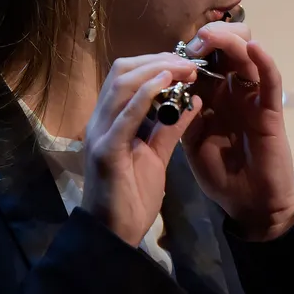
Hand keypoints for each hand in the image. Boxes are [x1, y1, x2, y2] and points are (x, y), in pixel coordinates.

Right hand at [81, 53, 201, 246]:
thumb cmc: (132, 196)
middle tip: (189, 61)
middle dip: (157, 59)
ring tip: (183, 67)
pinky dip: (145, 94)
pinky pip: (125, 115)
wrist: (115, 234)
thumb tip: (192, 100)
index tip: (185, 62)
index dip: (155, 62)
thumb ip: (171, 127)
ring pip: (121, 84)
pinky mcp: (106, 150)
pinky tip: (166, 82)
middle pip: (121, 71)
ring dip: (155, 70)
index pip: (126, 75)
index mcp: (111, 119)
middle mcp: (100, 120)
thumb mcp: (157, 154)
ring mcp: (100, 133)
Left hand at [181, 23, 293, 240]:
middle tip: (193, 45)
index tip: (170, 51)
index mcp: (214, 96)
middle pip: (228, 48)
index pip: (205, 60)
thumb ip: (181, 115)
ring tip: (211, 38)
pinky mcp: (271, 111)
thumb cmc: (222, 174)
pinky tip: (254, 48)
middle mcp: (234, 90)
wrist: (250, 205)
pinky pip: (271, 80)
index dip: (189, 50)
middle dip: (210, 38)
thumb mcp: (192, 141)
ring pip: (248, 55)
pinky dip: (265, 61)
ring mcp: (253, 98)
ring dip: (229, 41)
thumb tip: (161, 89)